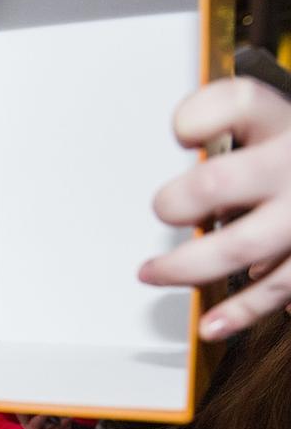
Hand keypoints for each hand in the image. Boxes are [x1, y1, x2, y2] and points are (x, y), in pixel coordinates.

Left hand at [140, 77, 290, 340]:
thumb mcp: (278, 128)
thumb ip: (235, 129)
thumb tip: (183, 137)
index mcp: (285, 124)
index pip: (237, 103)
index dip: (198, 118)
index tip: (182, 133)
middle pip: (217, 184)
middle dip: (177, 202)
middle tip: (166, 209)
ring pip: (239, 246)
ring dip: (186, 267)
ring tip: (152, 272)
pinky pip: (276, 288)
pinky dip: (241, 312)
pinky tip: (211, 324)